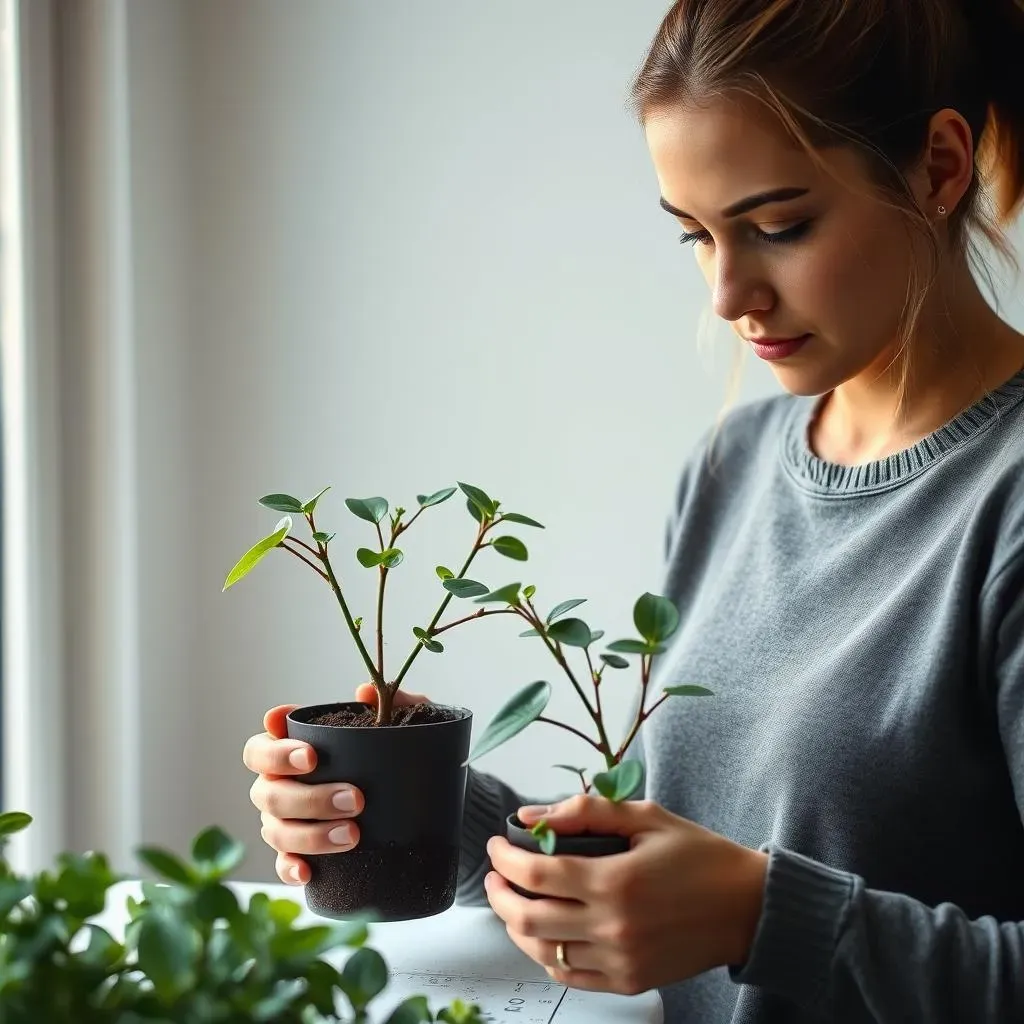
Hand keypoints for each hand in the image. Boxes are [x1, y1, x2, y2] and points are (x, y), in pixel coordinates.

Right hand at [242, 685, 431, 884]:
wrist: (422, 799)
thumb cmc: (394, 753)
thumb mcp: (400, 724)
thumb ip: (389, 702)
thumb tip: (366, 693)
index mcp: (289, 750)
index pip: (261, 748)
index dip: (277, 752)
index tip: (312, 756)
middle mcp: (278, 785)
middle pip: (269, 792)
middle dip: (311, 797)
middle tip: (355, 798)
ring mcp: (283, 822)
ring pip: (276, 830)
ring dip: (312, 834)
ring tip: (353, 834)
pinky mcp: (297, 854)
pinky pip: (283, 864)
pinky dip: (291, 868)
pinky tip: (309, 871)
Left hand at [483, 794, 767, 995]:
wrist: (747, 907)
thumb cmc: (700, 857)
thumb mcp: (646, 817)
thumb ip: (586, 812)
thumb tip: (532, 815)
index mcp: (615, 880)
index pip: (536, 874)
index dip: (505, 858)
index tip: (496, 845)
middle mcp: (612, 926)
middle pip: (528, 918)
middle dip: (499, 893)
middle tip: (495, 875)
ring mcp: (619, 959)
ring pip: (543, 951)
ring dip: (517, 925)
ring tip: (513, 901)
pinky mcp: (629, 980)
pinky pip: (570, 976)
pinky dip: (546, 956)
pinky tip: (544, 934)